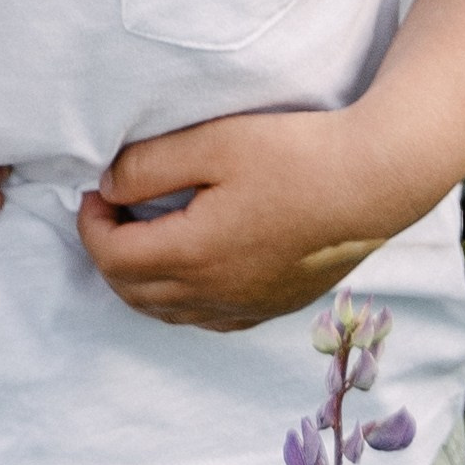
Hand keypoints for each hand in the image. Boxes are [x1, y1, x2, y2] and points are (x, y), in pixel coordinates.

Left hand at [78, 108, 408, 332]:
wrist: (373, 182)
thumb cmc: (294, 155)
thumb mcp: (211, 144)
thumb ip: (148, 166)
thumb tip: (107, 187)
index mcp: (193, 254)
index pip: (112, 256)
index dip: (91, 223)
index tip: (95, 190)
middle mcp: (216, 294)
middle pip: (133, 292)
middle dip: (107, 253)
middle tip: (109, 211)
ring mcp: (247, 307)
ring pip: (168, 313)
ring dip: (139, 281)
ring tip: (140, 235)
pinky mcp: (274, 306)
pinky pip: (209, 320)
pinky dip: (180, 300)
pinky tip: (189, 268)